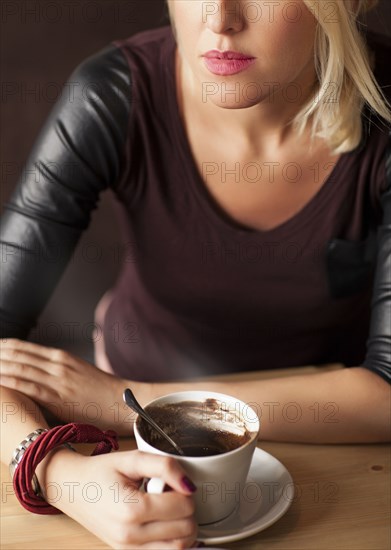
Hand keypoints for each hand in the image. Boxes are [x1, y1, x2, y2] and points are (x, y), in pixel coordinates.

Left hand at [0, 339, 137, 432]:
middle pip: (19, 355)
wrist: (123, 401)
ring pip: (20, 369)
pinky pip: (28, 387)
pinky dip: (9, 382)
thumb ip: (60, 372)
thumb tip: (40, 375)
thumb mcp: (80, 373)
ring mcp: (57, 380)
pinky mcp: (59, 397)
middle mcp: (58, 364)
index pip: (25, 348)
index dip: (5, 346)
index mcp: (62, 357)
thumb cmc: (103, 392)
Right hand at [42, 448, 197, 548]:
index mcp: (131, 509)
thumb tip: (189, 485)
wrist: (73, 489)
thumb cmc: (100, 472)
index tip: (171, 481)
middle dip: (185, 508)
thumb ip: (164, 466)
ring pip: (180, 547)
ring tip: (166, 508)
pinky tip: (162, 522)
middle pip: (185, 529)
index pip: (183, 506)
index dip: (185, 489)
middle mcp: (130, 536)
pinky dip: (172, 539)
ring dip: (182, 526)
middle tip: (169, 493)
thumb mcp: (132, 459)